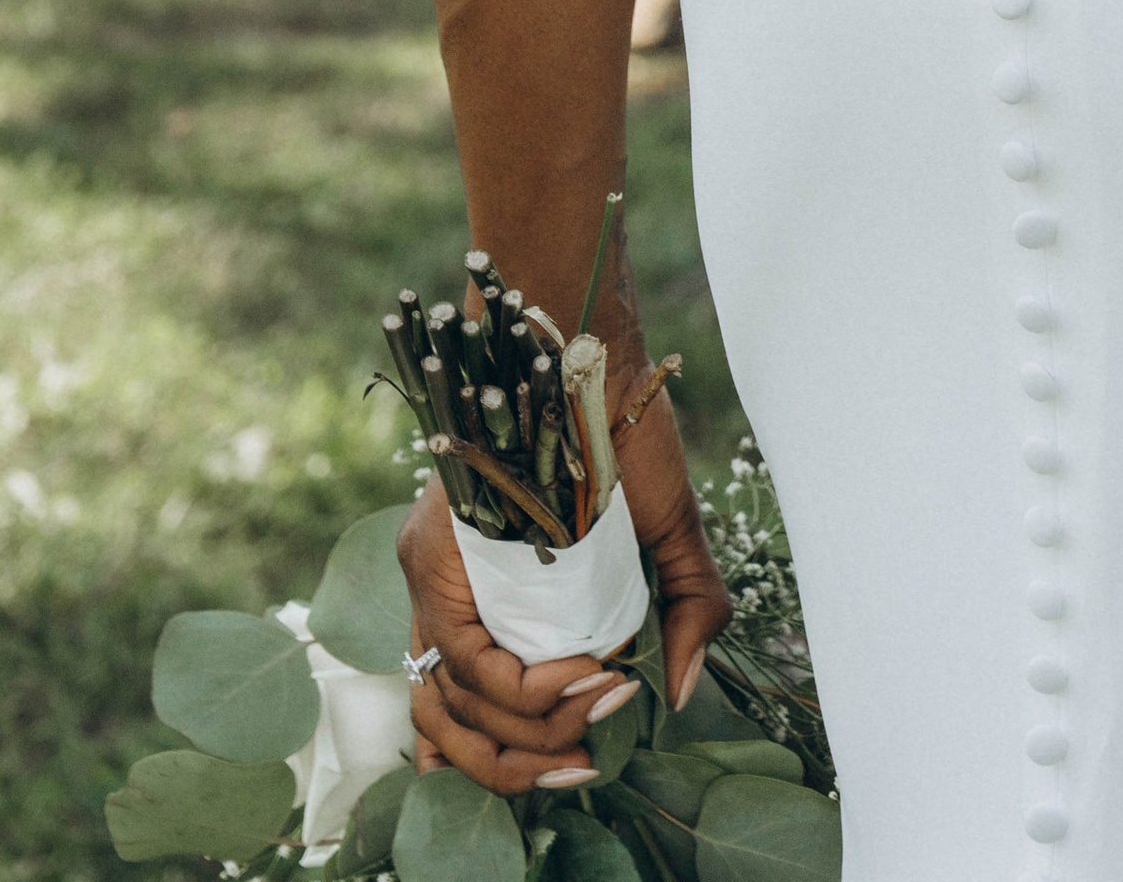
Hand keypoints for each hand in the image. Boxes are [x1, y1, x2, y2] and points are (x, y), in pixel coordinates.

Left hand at [399, 393, 730, 794]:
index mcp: (488, 604)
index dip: (514, 762)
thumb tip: (679, 695)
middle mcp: (445, 601)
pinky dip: (524, 692)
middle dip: (522, 767)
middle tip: (589, 757)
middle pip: (448, 730)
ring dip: (527, 740)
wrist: (593, 355)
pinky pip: (466, 662)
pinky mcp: (434, 556)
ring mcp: (432, 580)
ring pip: (450, 709)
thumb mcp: (673, 532)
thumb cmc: (629, 436)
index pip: (462, 719)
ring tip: (595, 713)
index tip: (591, 750)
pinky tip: (583, 676)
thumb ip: (690, 609)